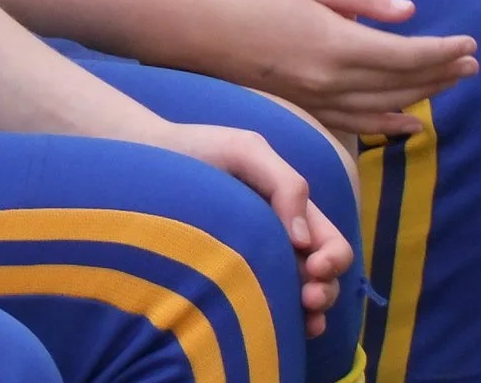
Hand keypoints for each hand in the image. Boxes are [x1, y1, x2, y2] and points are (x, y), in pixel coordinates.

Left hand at [137, 122, 354, 337]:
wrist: (146, 160)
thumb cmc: (199, 151)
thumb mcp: (246, 151)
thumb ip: (285, 183)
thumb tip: (303, 241)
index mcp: (292, 212)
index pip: (331, 244)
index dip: (333, 259)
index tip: (313, 266)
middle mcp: (281, 242)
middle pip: (324, 280)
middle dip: (326, 291)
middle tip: (308, 296)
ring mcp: (258, 264)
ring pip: (302, 300)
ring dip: (313, 312)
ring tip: (303, 317)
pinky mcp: (232, 282)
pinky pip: (267, 310)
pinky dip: (285, 324)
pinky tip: (283, 329)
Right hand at [157, 0, 479, 136]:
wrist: (197, 28)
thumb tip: (410, 12)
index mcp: (337, 42)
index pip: (407, 54)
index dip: (444, 51)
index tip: (471, 44)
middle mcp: (331, 79)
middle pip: (402, 83)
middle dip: (442, 73)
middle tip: (473, 63)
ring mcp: (316, 99)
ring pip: (384, 106)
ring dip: (422, 96)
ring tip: (451, 84)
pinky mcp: (303, 108)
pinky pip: (355, 122)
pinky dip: (387, 122)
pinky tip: (408, 121)